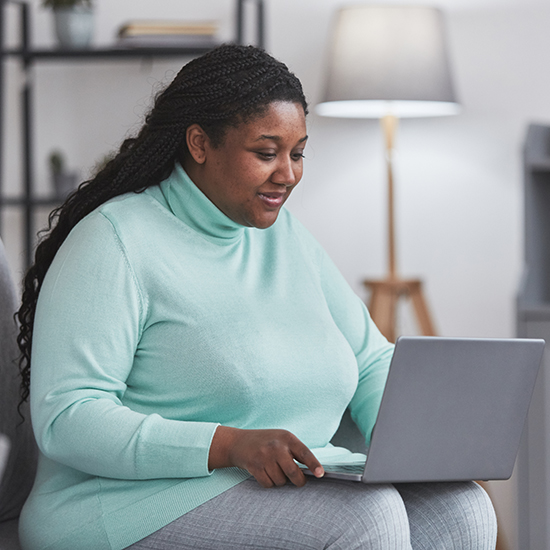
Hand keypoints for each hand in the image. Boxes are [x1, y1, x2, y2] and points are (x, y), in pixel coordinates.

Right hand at [208, 426, 323, 487]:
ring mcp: (264, 456)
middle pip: (293, 472)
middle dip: (298, 481)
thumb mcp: (282, 438)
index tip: (320, 474)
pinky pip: (268, 484)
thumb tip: (312, 470)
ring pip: (280, 481)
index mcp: (287, 438)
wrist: (238, 442)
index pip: (304, 453)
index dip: (314, 465)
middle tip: (298, 481)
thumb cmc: (265, 441)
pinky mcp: (254, 467)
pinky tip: (265, 473)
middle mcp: (276, 446)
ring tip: (275, 470)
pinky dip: (269, 483)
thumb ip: (296, 451)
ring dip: (280, 481)